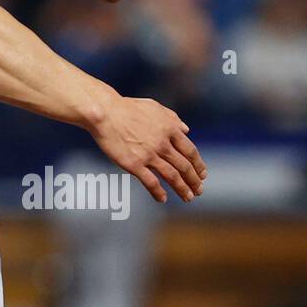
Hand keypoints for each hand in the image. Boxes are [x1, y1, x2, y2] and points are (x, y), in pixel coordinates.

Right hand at [89, 95, 206, 203]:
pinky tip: (162, 199)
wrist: (104, 112)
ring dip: (182, 189)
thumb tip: (186, 129)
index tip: (202, 174)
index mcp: (169, 129)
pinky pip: (150, 182)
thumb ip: (172, 118)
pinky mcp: (134, 164)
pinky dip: (159, 192)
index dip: (198, 165)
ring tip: (188, 198)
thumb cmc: (126, 108)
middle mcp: (162, 143)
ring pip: (172, 176)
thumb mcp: (154, 107)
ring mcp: (149, 154)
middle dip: (194, 180)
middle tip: (199, 190)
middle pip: (184, 166)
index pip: (190, 151)